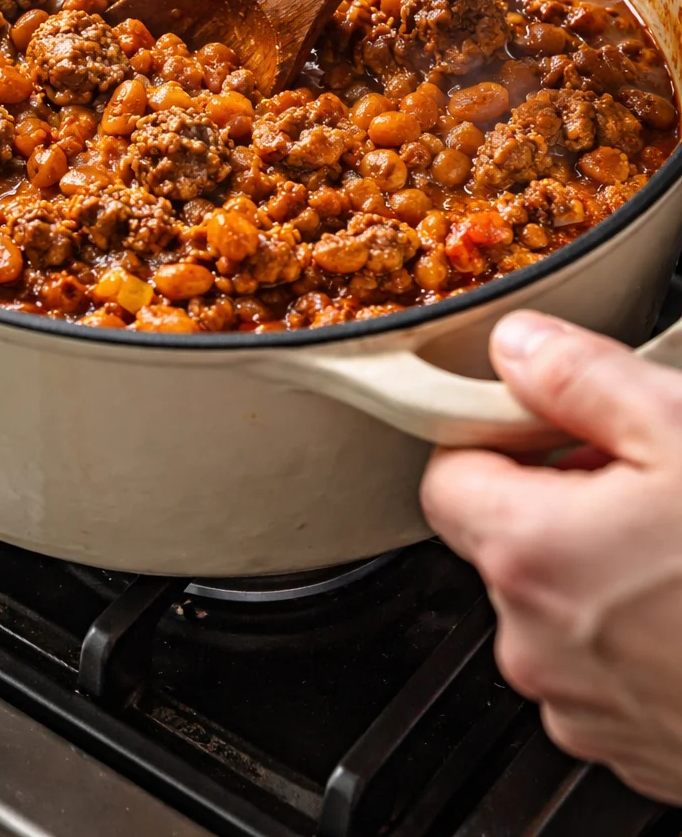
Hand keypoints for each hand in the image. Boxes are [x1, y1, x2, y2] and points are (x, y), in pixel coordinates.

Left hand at [421, 309, 681, 802]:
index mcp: (528, 551)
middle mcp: (534, 642)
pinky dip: (638, 635)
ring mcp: (583, 707)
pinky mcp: (632, 746)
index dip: (498, 439)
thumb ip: (581, 378)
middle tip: (646, 478)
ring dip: (603, 572)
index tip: (551, 425)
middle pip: (507, 540)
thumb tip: (520, 348)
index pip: (448, 475)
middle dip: (562, 501)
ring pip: (558, 608)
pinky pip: (604, 670)